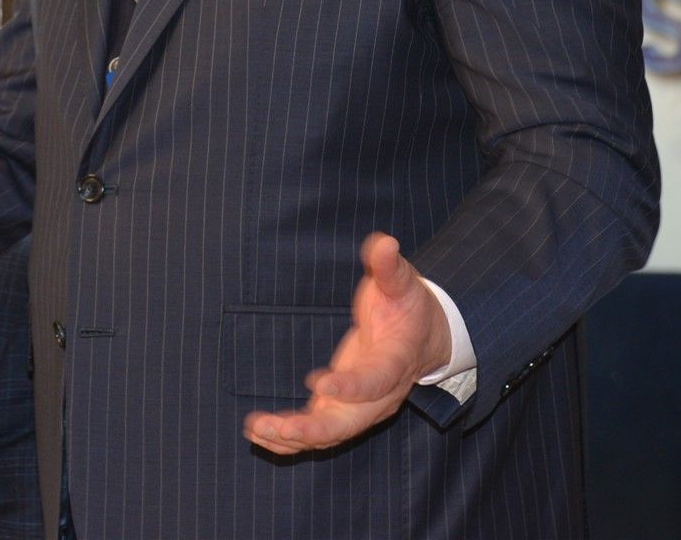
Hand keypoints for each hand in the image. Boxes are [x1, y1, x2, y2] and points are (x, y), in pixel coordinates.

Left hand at [243, 233, 448, 455]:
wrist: (424, 338)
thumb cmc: (410, 306)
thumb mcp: (404, 283)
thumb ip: (390, 267)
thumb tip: (384, 242)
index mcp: (396, 361)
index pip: (375, 381)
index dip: (349, 387)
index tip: (316, 381)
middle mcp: (380, 395)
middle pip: (350, 423)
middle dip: (314, 429)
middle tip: (279, 427)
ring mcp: (360, 406)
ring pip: (330, 434)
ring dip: (293, 437)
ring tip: (256, 428)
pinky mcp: (342, 408)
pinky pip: (317, 432)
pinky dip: (289, 438)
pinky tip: (257, 433)